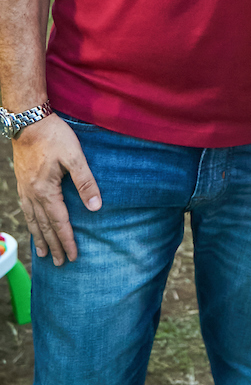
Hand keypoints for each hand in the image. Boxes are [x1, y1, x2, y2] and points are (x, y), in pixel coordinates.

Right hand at [12, 112, 101, 264]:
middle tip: (60, 263)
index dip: (67, 240)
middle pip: (44, 226)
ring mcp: (24, 189)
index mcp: (46, 191)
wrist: (28, 120)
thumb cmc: (54, 136)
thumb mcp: (75, 157)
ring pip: (32, 220)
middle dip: (54, 245)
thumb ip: (85, 182)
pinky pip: (25, 209)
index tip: (73, 256)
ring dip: (39, 237)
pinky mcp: (22, 181)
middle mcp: (32, 194)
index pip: (59, 222)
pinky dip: (30, 222)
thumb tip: (95, 207)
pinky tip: (33, 225)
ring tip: (43, 253)